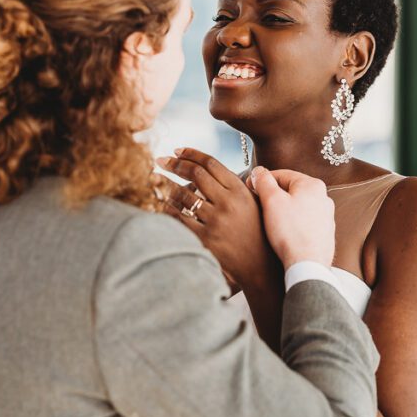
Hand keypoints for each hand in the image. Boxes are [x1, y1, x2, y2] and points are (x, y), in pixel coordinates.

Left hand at [156, 148, 274, 289]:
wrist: (260, 267)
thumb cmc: (258, 232)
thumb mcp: (254, 203)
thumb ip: (237, 185)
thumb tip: (214, 168)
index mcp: (240, 190)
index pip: (211, 163)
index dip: (191, 153)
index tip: (177, 150)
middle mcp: (227, 202)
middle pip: (194, 174)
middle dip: (173, 164)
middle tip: (160, 161)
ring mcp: (216, 221)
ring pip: (183, 195)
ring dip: (166, 184)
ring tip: (156, 180)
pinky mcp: (205, 239)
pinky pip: (179, 219)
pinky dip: (168, 208)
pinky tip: (162, 203)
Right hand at [248, 166, 335, 270]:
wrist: (308, 265)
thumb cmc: (291, 233)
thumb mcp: (271, 201)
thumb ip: (264, 181)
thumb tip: (259, 172)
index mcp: (313, 185)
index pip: (282, 174)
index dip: (263, 179)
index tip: (250, 187)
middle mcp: (324, 198)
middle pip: (291, 190)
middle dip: (274, 196)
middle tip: (259, 206)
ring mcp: (326, 216)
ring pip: (298, 206)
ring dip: (284, 210)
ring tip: (272, 222)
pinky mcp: (324, 233)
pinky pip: (304, 222)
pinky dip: (293, 224)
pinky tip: (284, 234)